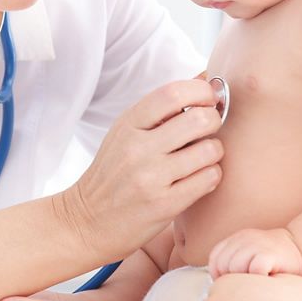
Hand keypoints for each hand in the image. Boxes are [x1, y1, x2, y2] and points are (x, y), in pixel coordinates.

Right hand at [59, 79, 224, 262]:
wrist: (87, 221)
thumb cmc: (113, 174)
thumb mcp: (125, 134)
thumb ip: (159, 111)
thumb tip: (204, 79)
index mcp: (128, 124)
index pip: (173, 93)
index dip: (201, 91)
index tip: (208, 99)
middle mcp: (138, 148)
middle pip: (199, 119)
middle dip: (214, 120)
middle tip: (208, 129)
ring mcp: (151, 177)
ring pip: (210, 150)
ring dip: (214, 152)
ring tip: (202, 157)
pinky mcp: (164, 204)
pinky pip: (209, 179)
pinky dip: (211, 175)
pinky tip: (198, 178)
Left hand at [208, 228, 301, 277]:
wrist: (301, 246)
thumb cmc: (275, 259)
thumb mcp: (250, 253)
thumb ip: (235, 261)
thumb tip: (218, 285)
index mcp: (237, 239)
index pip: (216, 258)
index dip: (219, 274)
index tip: (232, 283)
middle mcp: (244, 239)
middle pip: (224, 265)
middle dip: (232, 279)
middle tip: (248, 284)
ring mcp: (256, 244)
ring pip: (236, 267)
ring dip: (245, 280)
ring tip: (258, 282)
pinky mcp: (269, 253)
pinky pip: (254, 269)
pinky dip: (259, 278)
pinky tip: (268, 279)